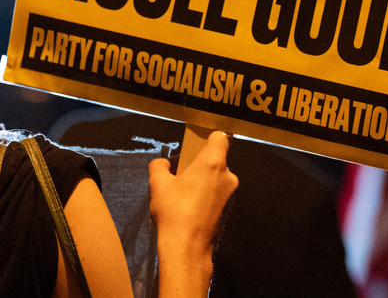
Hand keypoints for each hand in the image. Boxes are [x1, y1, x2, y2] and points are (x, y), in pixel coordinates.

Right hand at [148, 131, 237, 295]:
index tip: (193, 147)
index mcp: (213, 162)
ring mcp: (230, 194)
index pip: (220, 138)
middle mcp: (227, 176)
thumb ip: (160, 166)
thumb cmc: (174, 211)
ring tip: (181, 194)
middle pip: (215, 159)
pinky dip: (205, 195)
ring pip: (216, 177)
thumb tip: (165, 164)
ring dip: (202, 180)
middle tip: (180, 174)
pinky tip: (189, 208)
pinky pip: (216, 193)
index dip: (207, 139)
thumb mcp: (157, 183)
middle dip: (199, 163)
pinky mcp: (228, 210)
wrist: (187, 249)